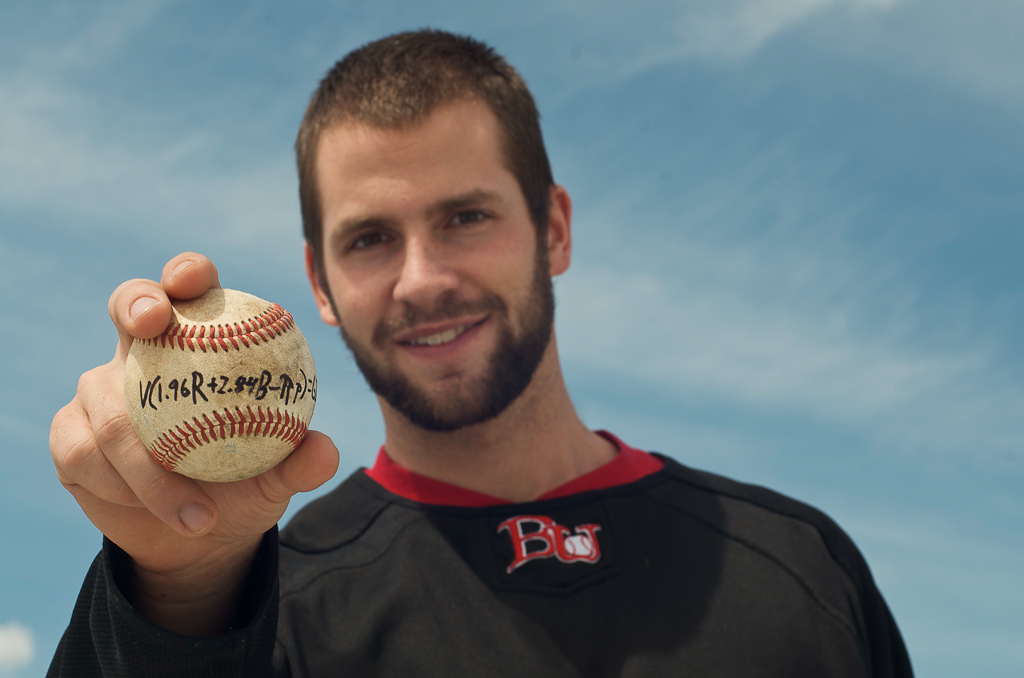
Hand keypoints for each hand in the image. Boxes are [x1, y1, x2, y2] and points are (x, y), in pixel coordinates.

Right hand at [50, 252, 338, 634]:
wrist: (198, 537)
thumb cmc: (242, 485)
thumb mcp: (277, 476)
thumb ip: (300, 460)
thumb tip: (325, 450)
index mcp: (196, 344)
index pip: (189, 291)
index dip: (187, 272)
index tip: (194, 279)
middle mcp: (143, 356)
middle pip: (128, 305)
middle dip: (136, 302)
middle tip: (153, 322)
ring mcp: (100, 394)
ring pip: (112, 410)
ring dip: (150, 467)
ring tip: (200, 514)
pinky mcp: (71, 436)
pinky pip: (87, 455)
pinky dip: (126, 489)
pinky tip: (164, 515)